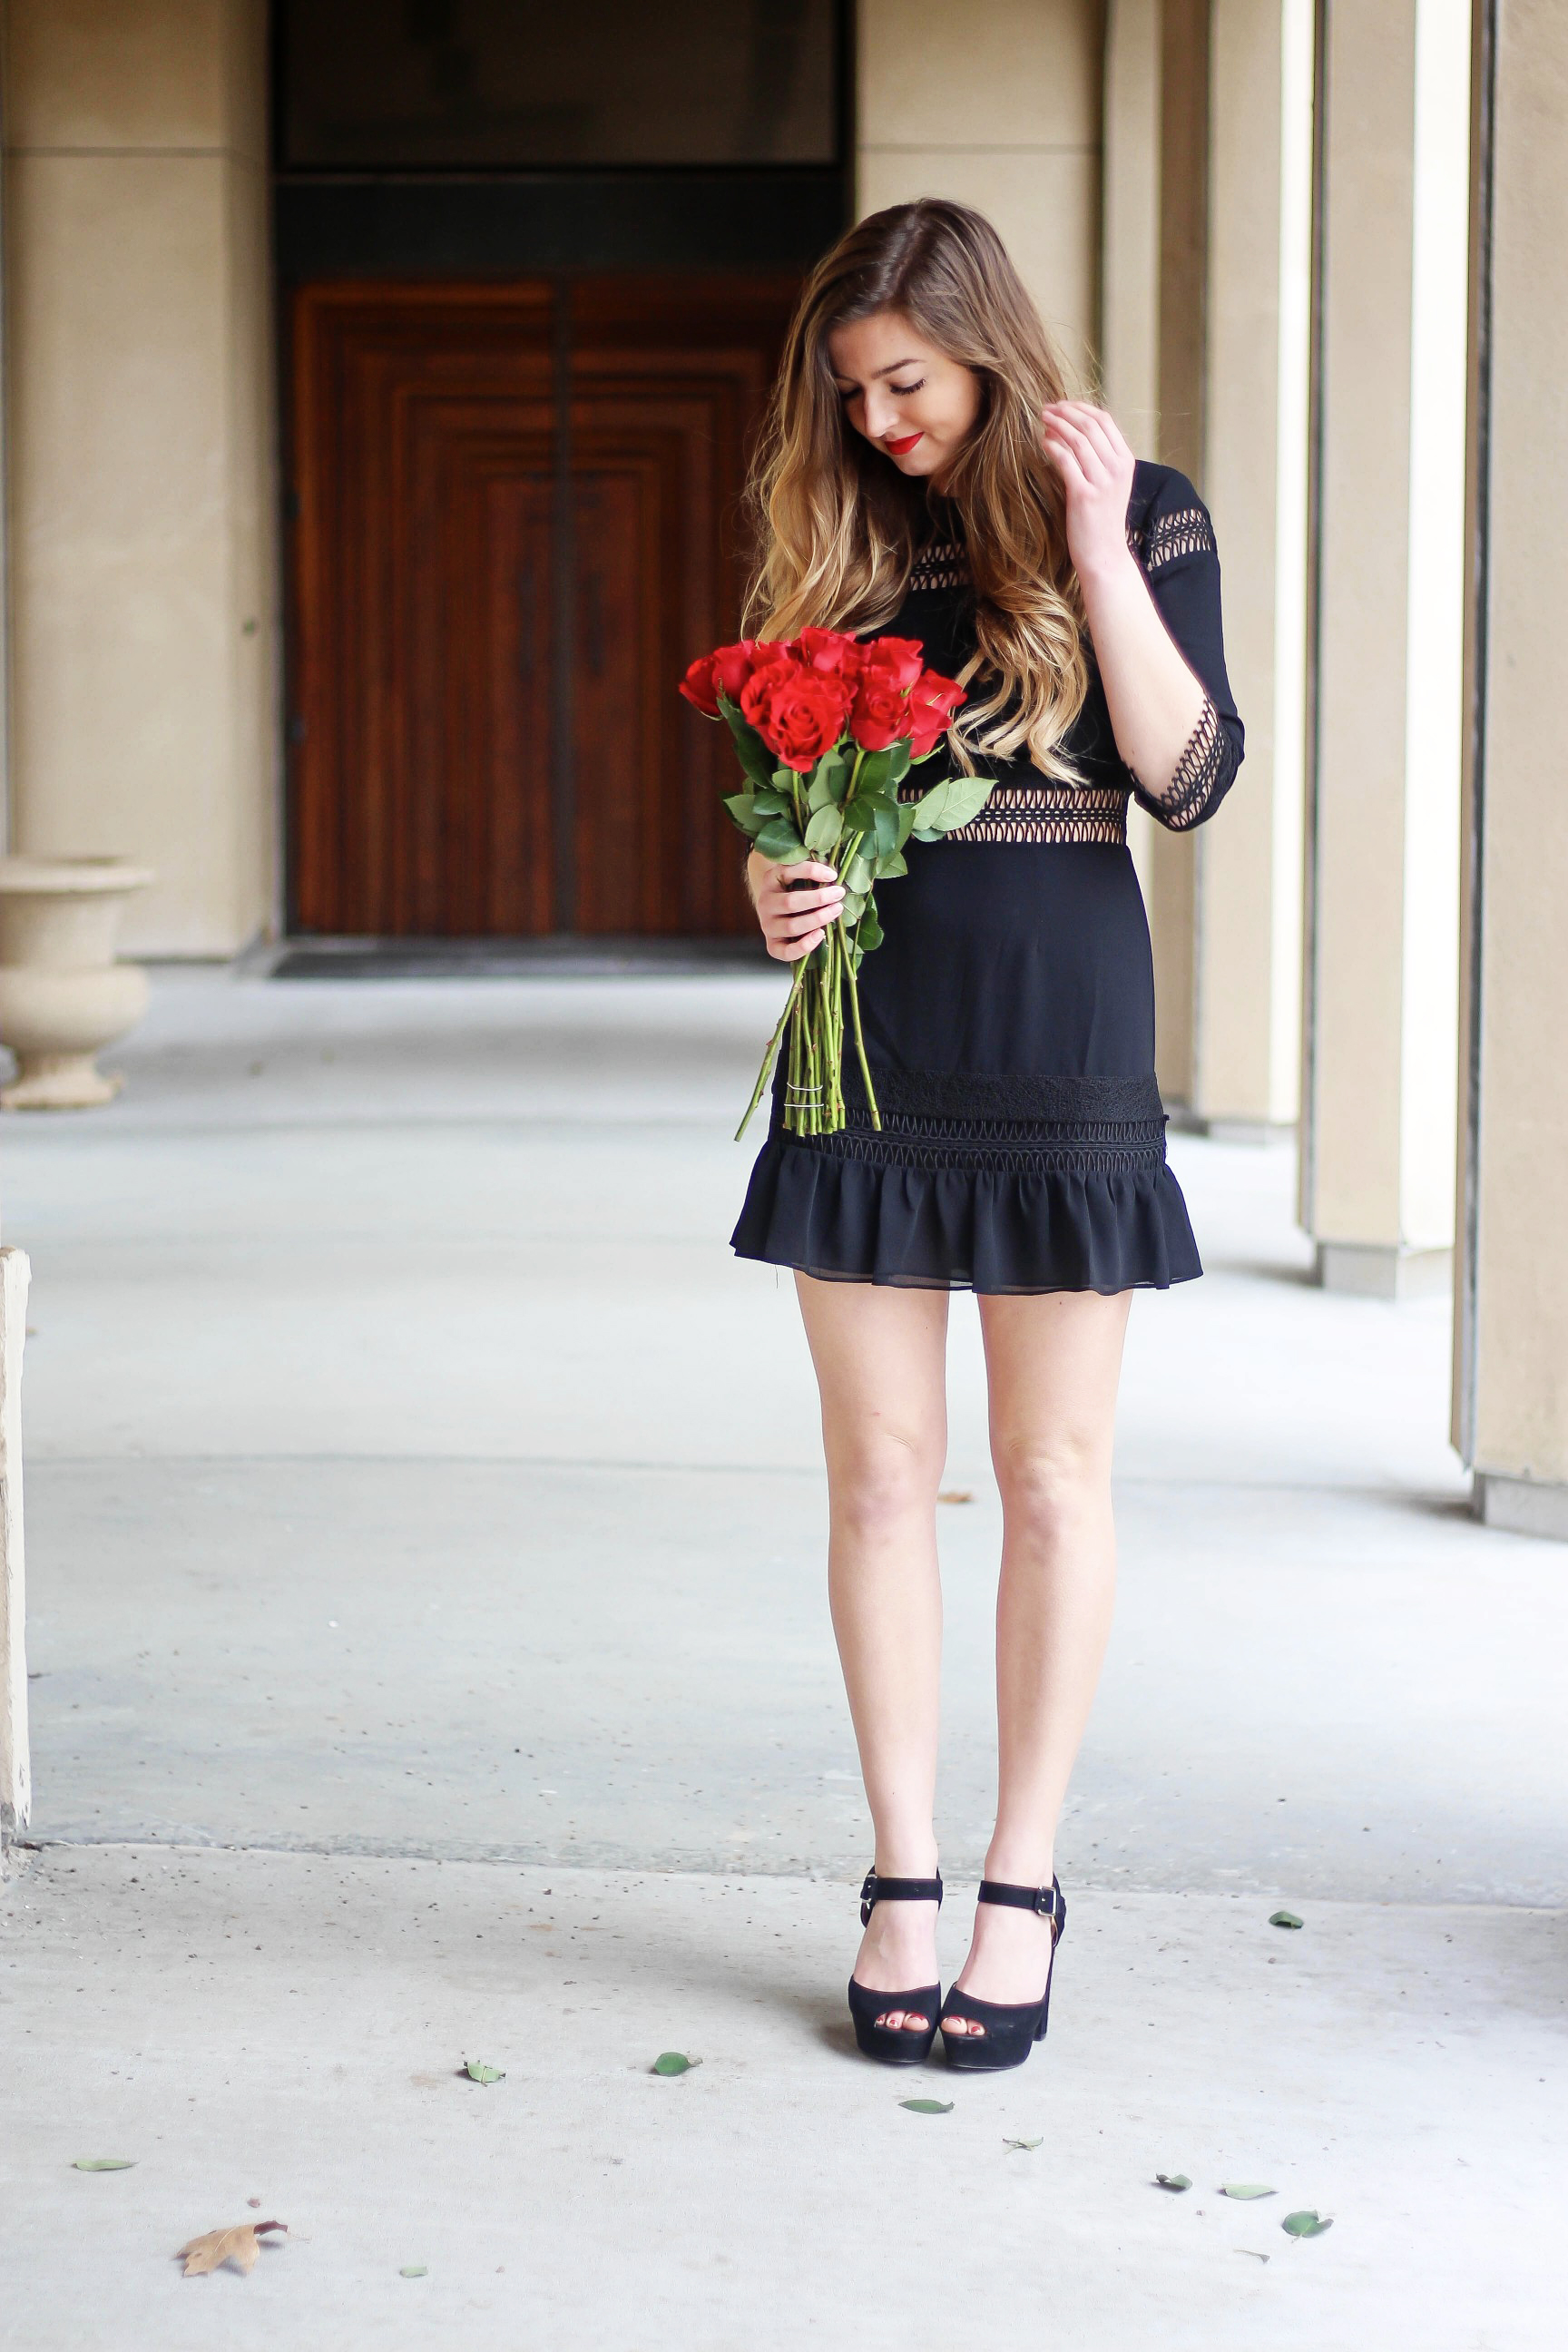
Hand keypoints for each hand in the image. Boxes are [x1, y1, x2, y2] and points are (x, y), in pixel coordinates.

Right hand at [748, 854, 843, 961]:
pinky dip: (805, 945)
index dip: (812, 872)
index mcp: (771, 880)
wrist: (778, 912)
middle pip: (790, 902)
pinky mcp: (773, 946)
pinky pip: (787, 951)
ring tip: (836, 911)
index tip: (833, 875)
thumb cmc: (794, 890)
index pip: (788, 871)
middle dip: (818, 898)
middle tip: (838, 894)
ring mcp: (768, 926)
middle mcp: (765, 903)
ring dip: (817, 919)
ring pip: (791, 926)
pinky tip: (820, 935)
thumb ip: (811, 871)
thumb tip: (832, 875)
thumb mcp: (798, 874)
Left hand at [1041, 401, 1137, 585]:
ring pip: (1078, 440)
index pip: (1105, 421)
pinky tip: (1043, 442)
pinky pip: (1066, 461)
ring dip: (1057, 425)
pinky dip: (1053, 447)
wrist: (1105, 556)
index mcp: (1125, 461)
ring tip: (1042, 421)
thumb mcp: (1109, 485)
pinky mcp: (1084, 495)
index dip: (1081, 408)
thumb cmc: (1102, 521)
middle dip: (1066, 412)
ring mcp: (1102, 482)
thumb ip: (1098, 459)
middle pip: (1090, 426)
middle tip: (1046, 409)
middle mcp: (1117, 468)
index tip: (1062, 405)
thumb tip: (1071, 432)